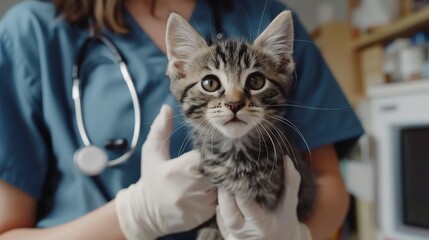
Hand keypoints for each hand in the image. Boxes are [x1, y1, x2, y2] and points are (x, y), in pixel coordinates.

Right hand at [115, 105, 216, 239]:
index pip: (206, 155)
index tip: (212, 147)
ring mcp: (200, 203)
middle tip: (219, 159)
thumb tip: (167, 107)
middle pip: (218, 169)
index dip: (212, 150)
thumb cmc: (151, 178)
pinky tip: (216, 188)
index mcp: (178, 169)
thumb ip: (160, 129)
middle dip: (220, 164)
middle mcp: (191, 187)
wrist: (148, 214)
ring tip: (221, 172)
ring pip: (223, 185)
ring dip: (223, 178)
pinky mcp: (207, 214)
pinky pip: (223, 200)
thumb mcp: (151, 152)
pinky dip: (222, 193)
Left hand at [216, 156, 311, 239]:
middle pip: (229, 212)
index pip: (245, 203)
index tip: (238, 170)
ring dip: (221, 199)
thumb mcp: (290, 204)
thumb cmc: (285, 221)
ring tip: (222, 182)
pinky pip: (220, 224)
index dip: (239, 186)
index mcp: (263, 224)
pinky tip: (222, 198)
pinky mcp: (230, 239)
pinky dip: (219, 211)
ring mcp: (237, 237)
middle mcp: (247, 232)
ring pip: (222, 217)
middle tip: (224, 174)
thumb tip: (286, 158)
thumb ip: (291, 182)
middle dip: (224, 192)